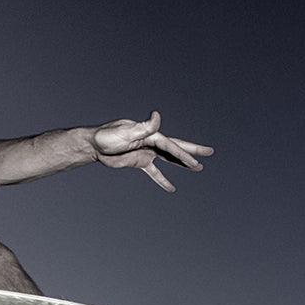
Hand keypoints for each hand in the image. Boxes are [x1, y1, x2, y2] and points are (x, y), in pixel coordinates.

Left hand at [93, 112, 212, 191]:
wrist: (95, 145)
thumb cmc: (108, 136)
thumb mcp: (126, 131)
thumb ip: (143, 126)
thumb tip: (157, 115)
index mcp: (151, 135)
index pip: (171, 146)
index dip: (184, 154)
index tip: (195, 163)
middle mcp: (151, 142)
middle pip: (176, 148)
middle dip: (192, 152)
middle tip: (209, 153)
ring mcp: (147, 152)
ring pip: (169, 159)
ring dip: (182, 163)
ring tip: (197, 168)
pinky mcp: (140, 162)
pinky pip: (154, 172)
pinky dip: (162, 179)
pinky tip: (171, 188)